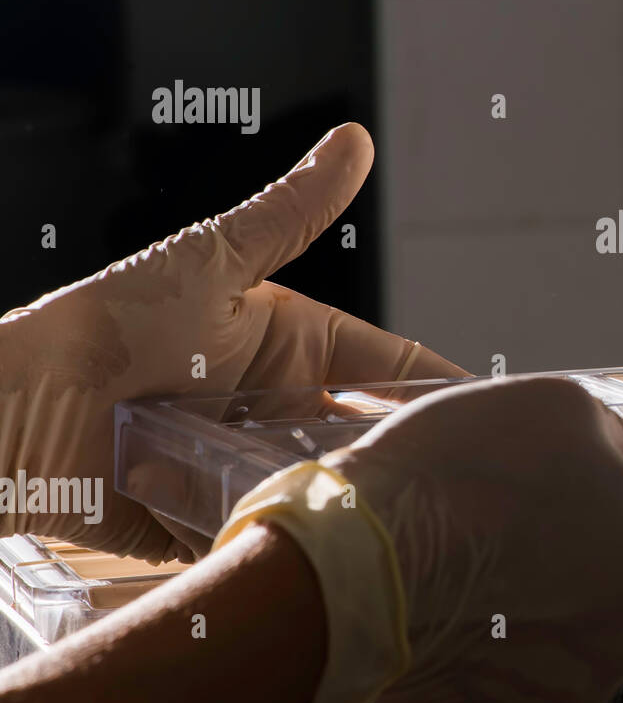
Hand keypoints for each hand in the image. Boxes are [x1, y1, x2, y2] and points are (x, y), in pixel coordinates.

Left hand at [0, 124, 463, 561]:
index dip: (443, 394)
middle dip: (411, 460)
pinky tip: (343, 562)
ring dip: (362, 507)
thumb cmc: (107, 323)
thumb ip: (291, 213)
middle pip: (374, 439)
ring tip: (409, 528)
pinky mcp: (220, 521)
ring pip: (336, 492)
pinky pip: (280, 538)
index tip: (495, 422)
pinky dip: (308, 549)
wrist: (12, 414)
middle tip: (465, 488)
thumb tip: (354, 140)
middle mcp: (285, 411)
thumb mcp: (213, 262)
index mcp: (298, 349)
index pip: (394, 373)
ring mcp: (255, 468)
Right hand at [289, 376, 622, 702]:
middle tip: (589, 511)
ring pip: (611, 627)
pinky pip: (552, 659)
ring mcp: (583, 678)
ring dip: (585, 587)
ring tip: (514, 539)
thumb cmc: (462, 479)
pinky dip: (534, 627)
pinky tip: (487, 585)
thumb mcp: (563, 409)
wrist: (353, 570)